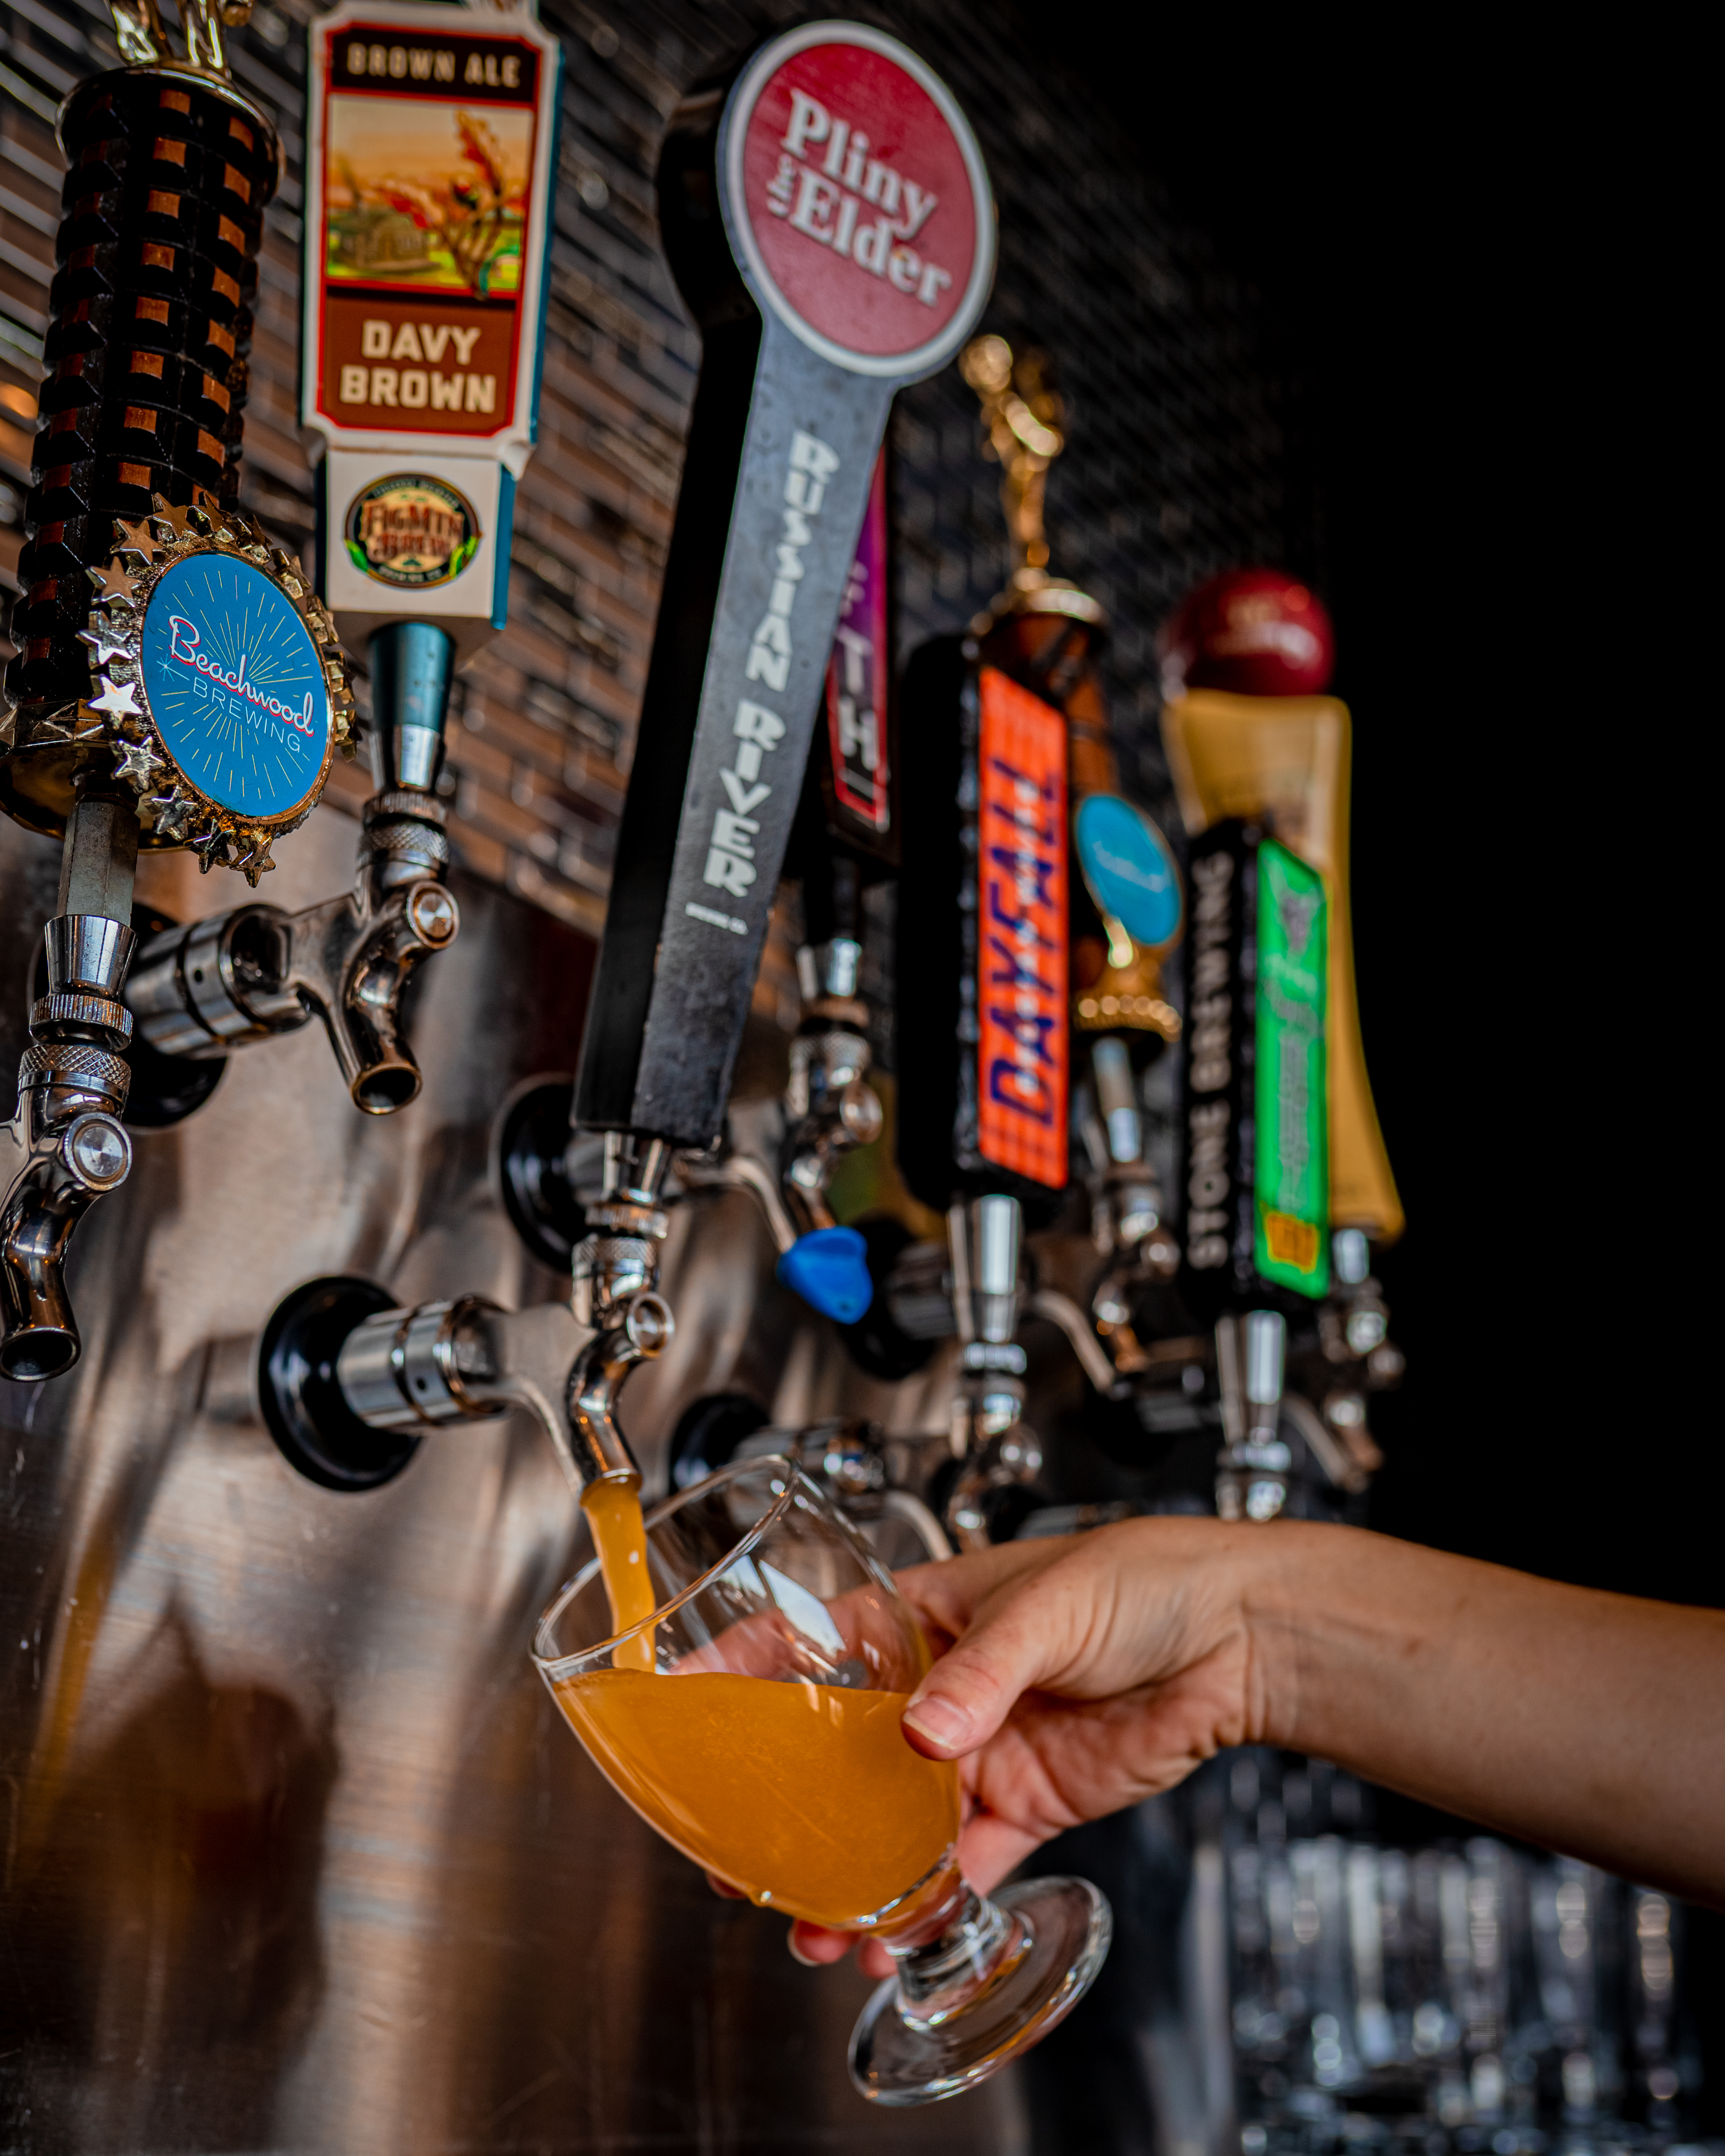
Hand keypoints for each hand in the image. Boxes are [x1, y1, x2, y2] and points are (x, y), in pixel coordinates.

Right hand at [782, 1517, 1265, 1974]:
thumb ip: (981, 1673)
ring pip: (893, 1825)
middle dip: (787, 1812)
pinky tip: (897, 1936)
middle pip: (841, 1755)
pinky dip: (930, 1904)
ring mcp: (980, 1750)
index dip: (744, 1674)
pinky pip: (962, 1864)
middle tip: (738, 1865)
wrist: (1239, 1635)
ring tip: (815, 1929)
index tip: (683, 1711)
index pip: (814, 1642)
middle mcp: (942, 1687)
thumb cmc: (1144, 1578)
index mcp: (926, 1615)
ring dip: (852, 1877)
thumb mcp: (1048, 1606)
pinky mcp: (1026, 1803)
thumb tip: (927, 1735)